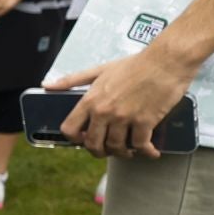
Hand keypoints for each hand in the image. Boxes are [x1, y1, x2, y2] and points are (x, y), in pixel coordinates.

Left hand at [45, 44, 197, 158]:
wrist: (166, 61)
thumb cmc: (135, 64)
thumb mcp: (99, 70)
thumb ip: (72, 80)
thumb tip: (47, 86)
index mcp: (90, 100)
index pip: (69, 129)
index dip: (74, 139)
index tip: (82, 139)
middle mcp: (104, 112)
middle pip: (92, 144)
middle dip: (99, 151)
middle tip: (107, 150)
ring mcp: (124, 118)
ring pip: (116, 148)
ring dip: (123, 153)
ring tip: (128, 149)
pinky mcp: (145, 122)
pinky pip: (140, 146)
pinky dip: (146, 152)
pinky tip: (150, 151)